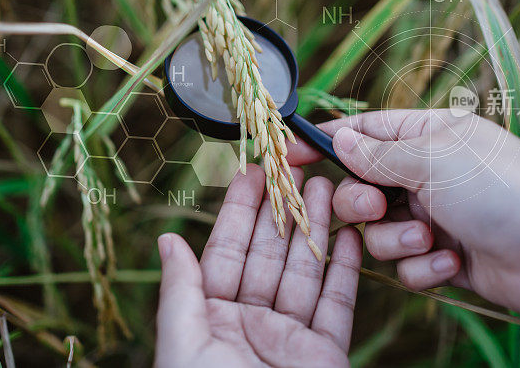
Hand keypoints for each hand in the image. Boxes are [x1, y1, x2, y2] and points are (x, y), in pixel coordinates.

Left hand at [155, 164, 362, 367]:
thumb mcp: (181, 343)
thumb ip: (180, 291)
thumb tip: (167, 240)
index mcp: (213, 316)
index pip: (227, 251)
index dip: (239, 210)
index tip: (252, 172)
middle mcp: (252, 321)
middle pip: (270, 254)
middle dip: (283, 209)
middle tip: (297, 169)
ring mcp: (290, 336)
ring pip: (306, 271)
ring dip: (317, 229)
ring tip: (327, 188)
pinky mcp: (326, 353)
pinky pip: (337, 305)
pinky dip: (347, 271)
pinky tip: (352, 237)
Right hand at [287, 109, 519, 319]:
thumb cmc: (498, 188)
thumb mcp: (429, 160)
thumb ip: (376, 155)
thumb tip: (338, 140)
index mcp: (425, 136)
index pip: (362, 133)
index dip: (324, 143)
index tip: (288, 155)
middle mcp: (426, 175)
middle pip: (360, 188)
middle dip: (361, 204)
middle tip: (375, 208)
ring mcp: (434, 216)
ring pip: (378, 233)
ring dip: (398, 239)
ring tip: (431, 238)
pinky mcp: (443, 256)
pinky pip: (406, 265)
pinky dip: (424, 266)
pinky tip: (453, 261)